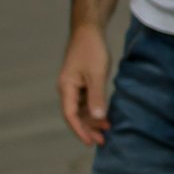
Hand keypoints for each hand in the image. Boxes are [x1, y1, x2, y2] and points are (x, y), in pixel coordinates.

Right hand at [58, 25, 111, 145]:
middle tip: (102, 142)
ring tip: (107, 131)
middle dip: (87, 129)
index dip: (80, 130)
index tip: (90, 142)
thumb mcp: (96, 75)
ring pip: (81, 109)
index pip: (70, 115)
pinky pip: (86, 101)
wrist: (89, 30)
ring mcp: (74, 85)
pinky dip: (94, 110)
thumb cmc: (91, 50)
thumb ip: (97, 97)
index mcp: (66, 87)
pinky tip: (105, 116)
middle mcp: (67, 88)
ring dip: (92, 121)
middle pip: (75, 114)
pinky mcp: (82, 81)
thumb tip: (96, 118)